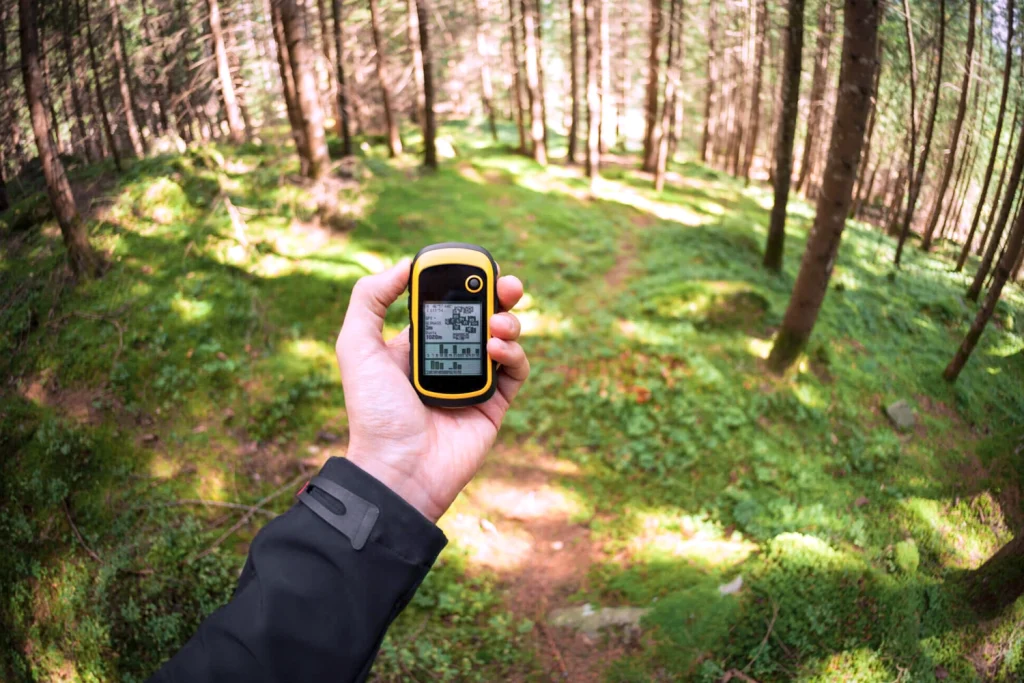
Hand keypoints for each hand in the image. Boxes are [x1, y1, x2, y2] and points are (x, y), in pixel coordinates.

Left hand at [335, 259, 528, 521]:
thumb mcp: (356, 348)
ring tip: (497, 323)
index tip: (473, 267)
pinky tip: (496, 348)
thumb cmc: (374, 413)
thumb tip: (404, 266)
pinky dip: (514, 353)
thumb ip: (370, 299)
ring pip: (504, 338)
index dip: (462, 283)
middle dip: (498, 295)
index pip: (445, 303)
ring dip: (507, 322)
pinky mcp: (494, 405)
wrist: (398, 470)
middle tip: (507, 284)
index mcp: (414, 345)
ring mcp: (472, 382)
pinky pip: (516, 370)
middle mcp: (446, 360)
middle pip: (481, 315)